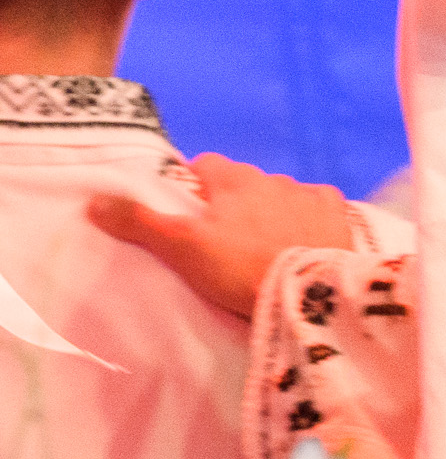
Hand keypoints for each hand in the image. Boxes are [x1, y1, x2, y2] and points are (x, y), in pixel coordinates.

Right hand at [91, 155, 358, 320]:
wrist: (305, 293)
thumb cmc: (237, 266)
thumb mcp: (180, 246)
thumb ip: (139, 222)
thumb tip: (95, 200)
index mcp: (233, 180)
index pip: (206, 165)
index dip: (195, 185)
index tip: (190, 211)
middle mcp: (273, 177)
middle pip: (245, 182)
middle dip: (235, 200)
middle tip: (225, 236)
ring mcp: (309, 194)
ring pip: (282, 194)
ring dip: (272, 210)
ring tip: (265, 245)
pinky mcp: (338, 214)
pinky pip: (318, 208)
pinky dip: (309, 219)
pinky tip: (305, 240)